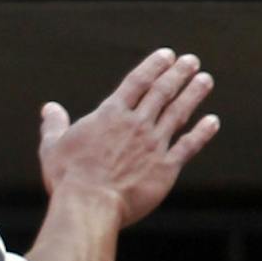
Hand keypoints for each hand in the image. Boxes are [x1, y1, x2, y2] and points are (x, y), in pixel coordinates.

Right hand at [38, 49, 218, 229]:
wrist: (90, 205)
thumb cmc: (68, 178)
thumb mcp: (53, 147)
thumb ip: (55, 125)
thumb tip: (49, 109)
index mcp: (110, 115)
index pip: (137, 81)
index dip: (154, 65)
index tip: (167, 55)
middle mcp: (136, 124)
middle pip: (162, 91)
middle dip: (178, 73)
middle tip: (191, 61)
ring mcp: (153, 145)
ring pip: (179, 112)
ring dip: (193, 94)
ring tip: (205, 80)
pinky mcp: (165, 168)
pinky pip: (188, 146)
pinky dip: (202, 133)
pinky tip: (212, 121)